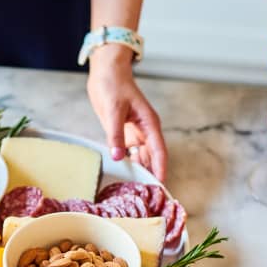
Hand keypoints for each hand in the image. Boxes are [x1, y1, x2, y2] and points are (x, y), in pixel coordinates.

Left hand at [87, 44, 166, 180]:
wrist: (106, 72)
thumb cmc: (113, 85)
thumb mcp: (113, 110)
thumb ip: (116, 135)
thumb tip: (119, 156)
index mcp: (149, 123)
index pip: (158, 150)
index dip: (160, 167)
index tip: (161, 184)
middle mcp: (144, 130)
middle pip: (151, 156)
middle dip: (151, 173)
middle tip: (148, 194)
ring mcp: (134, 132)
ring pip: (141, 156)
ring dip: (140, 170)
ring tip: (138, 189)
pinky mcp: (123, 132)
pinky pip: (129, 151)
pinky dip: (128, 162)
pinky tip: (125, 174)